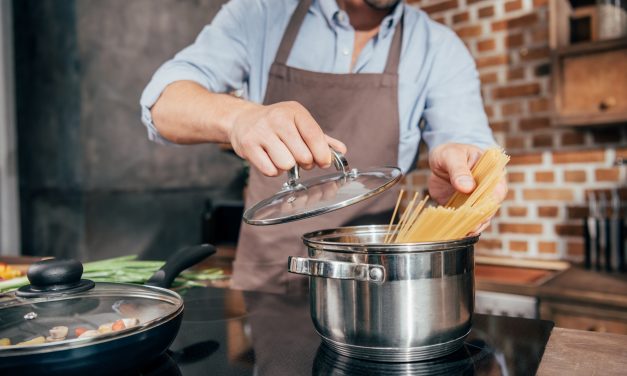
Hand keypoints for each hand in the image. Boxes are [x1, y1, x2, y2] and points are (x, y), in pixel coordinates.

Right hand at [228, 101, 345, 176]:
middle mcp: (277, 119)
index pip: (314, 136)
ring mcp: (261, 132)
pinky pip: (270, 171)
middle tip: (300, 159)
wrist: (243, 120)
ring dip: (288, 167)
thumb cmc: (277, 124)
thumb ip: (321, 138)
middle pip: (302, 155)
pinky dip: (274, 171)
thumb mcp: (300, 124)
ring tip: (283, 157)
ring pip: (286, 165)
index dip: (323, 154)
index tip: (324, 162)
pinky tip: (271, 160)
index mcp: (294, 111)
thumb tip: (341, 150)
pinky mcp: (248, 145)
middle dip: (305, 163)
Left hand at [427, 143, 507, 233]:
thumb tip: (467, 187)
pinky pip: (465, 220)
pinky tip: (457, 233)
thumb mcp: (452, 155)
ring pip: (479, 218)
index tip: (483, 207)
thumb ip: (459, 170)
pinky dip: (462, 227)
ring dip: (473, 226)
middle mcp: (487, 190)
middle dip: (481, 218)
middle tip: (472, 227)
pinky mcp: (463, 208)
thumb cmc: (450, 153)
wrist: (440, 160)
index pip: (498, 190)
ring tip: (465, 232)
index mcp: (492, 173)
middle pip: (490, 208)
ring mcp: (475, 201)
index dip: (492, 200)